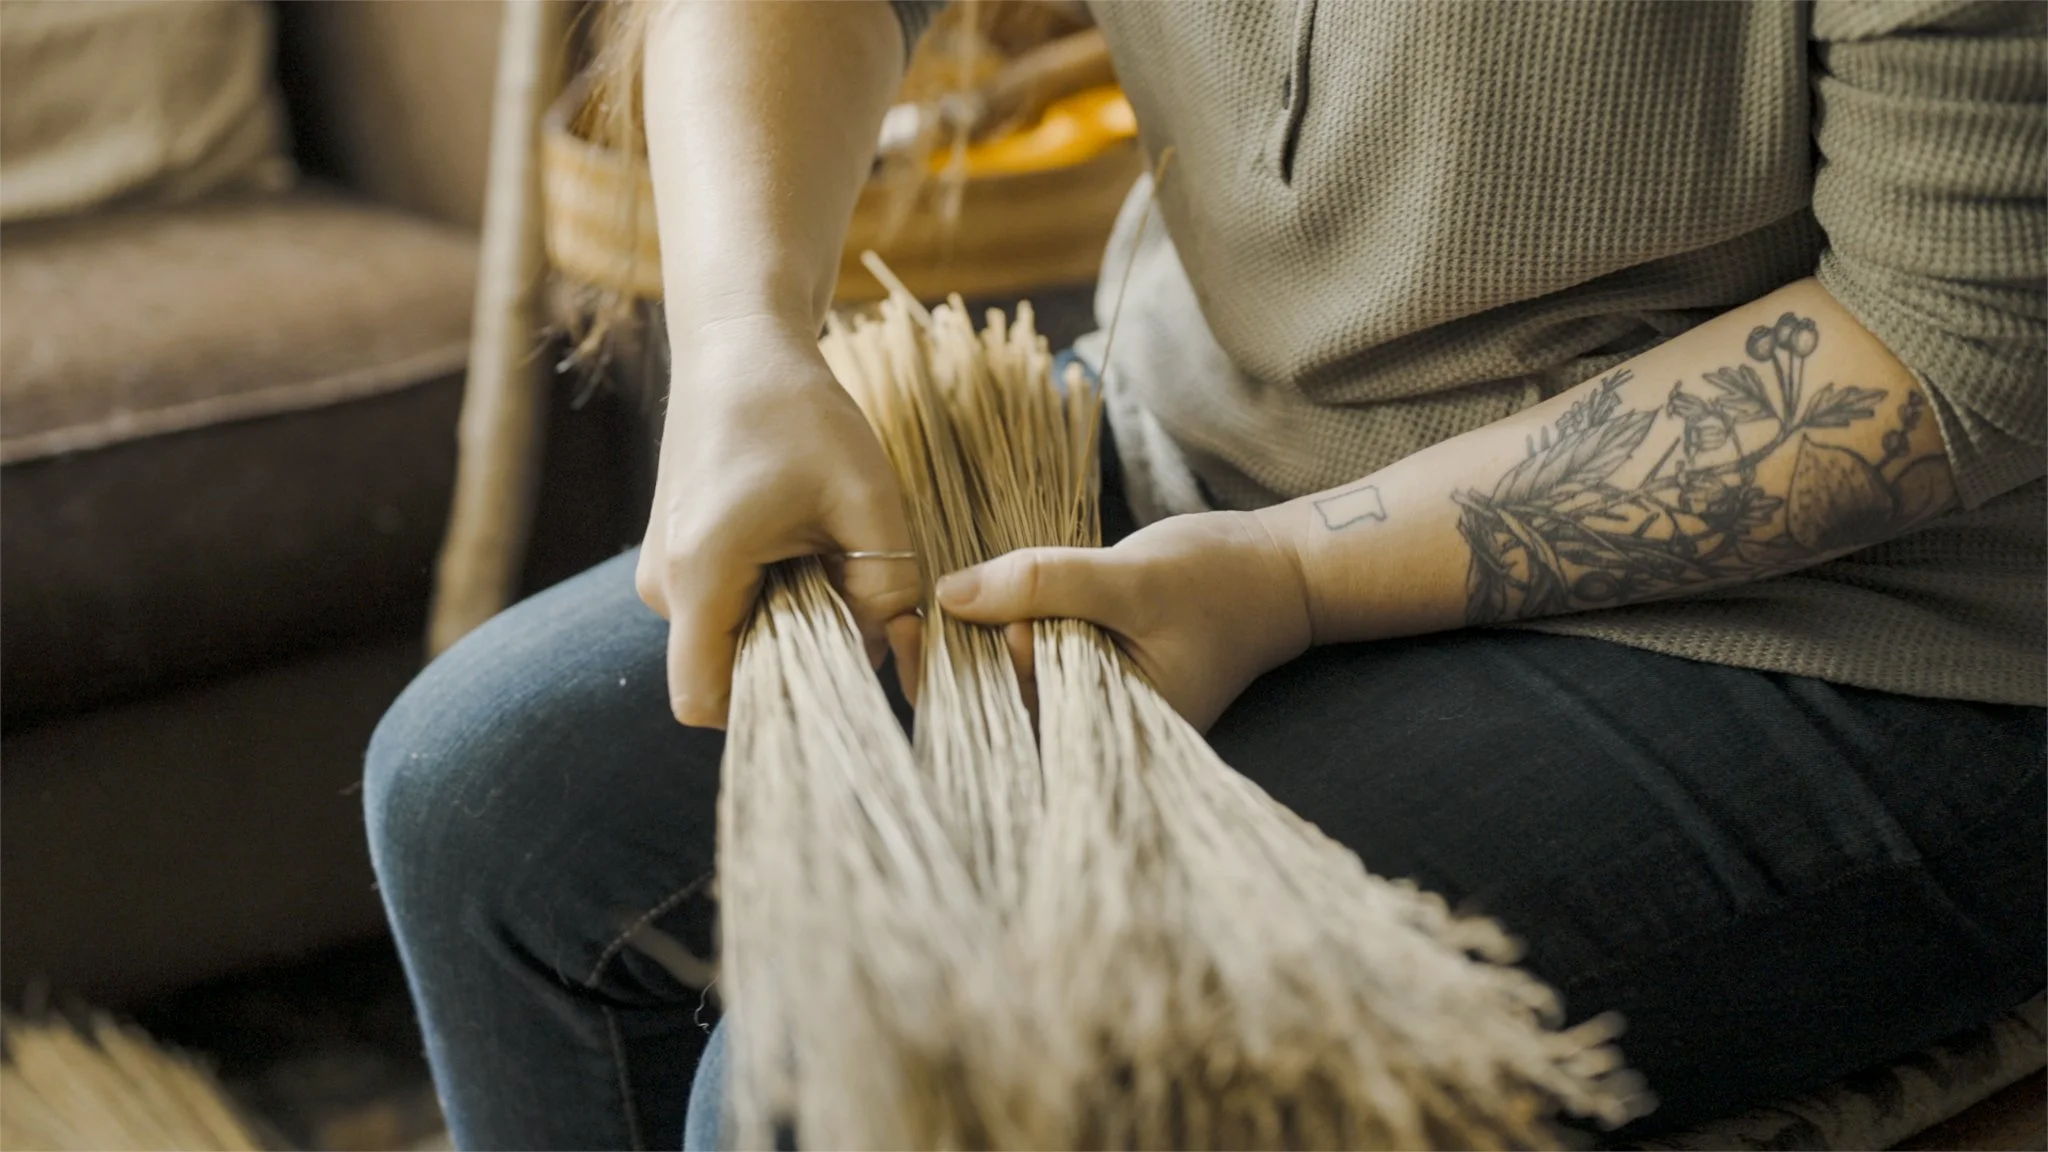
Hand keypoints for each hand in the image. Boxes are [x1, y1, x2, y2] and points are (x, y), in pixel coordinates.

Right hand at [636, 316, 921, 727]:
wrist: (737, 344)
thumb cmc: (799, 411)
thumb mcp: (866, 499)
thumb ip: (888, 591)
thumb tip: (897, 662)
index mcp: (699, 576)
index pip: (707, 702)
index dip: (774, 708)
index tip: (836, 671)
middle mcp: (664, 585)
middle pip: (729, 672)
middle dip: (798, 656)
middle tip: (849, 592)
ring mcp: (663, 573)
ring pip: (731, 640)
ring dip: (789, 621)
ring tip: (824, 553)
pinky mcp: (676, 558)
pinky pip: (724, 609)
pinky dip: (771, 596)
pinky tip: (801, 544)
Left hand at [935, 511, 1313, 730]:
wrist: (1280, 574)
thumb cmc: (1221, 582)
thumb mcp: (1131, 579)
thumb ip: (1045, 585)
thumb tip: (950, 596)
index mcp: (1112, 731)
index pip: (1015, 713)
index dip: (973, 667)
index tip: (940, 620)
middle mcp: (1098, 728)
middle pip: (1006, 703)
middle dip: (965, 657)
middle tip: (927, 612)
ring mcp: (1095, 698)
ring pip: (1017, 676)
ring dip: (985, 637)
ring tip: (958, 599)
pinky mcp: (1094, 668)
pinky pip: (1038, 655)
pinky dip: (1014, 625)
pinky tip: (990, 598)